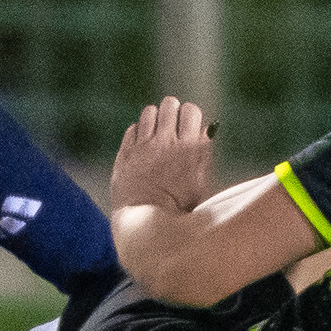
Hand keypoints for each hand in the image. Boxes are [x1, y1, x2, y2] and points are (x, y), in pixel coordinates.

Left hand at [111, 97, 215, 215]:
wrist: (146, 225)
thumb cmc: (179, 209)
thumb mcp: (201, 183)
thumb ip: (203, 154)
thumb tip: (205, 130)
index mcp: (190, 148)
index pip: (192, 110)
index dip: (190, 116)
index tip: (188, 125)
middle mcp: (166, 142)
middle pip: (169, 105)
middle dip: (172, 112)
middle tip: (172, 126)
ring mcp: (143, 146)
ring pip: (149, 111)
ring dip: (154, 119)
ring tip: (156, 134)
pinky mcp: (125, 153)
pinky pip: (133, 128)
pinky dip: (138, 133)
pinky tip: (143, 147)